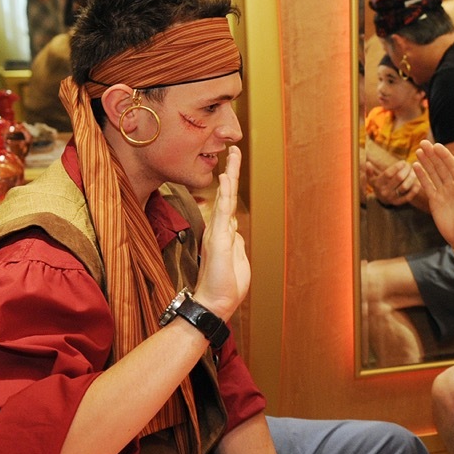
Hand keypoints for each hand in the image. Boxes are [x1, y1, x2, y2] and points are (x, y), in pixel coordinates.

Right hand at [195, 146, 249, 319]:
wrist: (215, 303)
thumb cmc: (226, 287)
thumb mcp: (237, 261)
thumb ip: (237, 244)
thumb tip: (237, 232)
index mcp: (223, 235)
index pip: (227, 205)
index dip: (230, 187)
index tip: (231, 169)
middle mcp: (218, 229)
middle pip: (225, 195)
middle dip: (231, 172)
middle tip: (234, 150)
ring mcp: (217, 232)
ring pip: (225, 198)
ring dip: (230, 176)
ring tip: (233, 155)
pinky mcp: (218, 239)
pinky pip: (223, 211)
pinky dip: (225, 193)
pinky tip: (226, 178)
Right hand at [366, 159, 419, 205]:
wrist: (381, 201)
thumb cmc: (379, 185)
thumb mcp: (372, 179)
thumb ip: (369, 172)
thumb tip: (367, 163)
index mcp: (378, 183)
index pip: (388, 173)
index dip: (397, 166)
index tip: (403, 162)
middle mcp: (384, 191)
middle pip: (398, 178)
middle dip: (406, 170)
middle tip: (411, 165)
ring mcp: (392, 198)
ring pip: (405, 186)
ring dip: (411, 178)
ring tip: (415, 172)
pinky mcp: (399, 203)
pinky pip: (408, 196)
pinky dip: (414, 190)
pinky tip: (418, 183)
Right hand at [414, 140, 453, 255]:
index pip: (452, 166)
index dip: (444, 156)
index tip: (436, 146)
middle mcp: (452, 186)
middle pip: (441, 167)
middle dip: (432, 155)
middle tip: (423, 143)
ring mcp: (443, 193)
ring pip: (433, 173)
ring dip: (426, 162)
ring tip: (418, 150)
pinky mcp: (435, 201)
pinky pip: (428, 185)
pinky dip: (422, 176)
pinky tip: (416, 166)